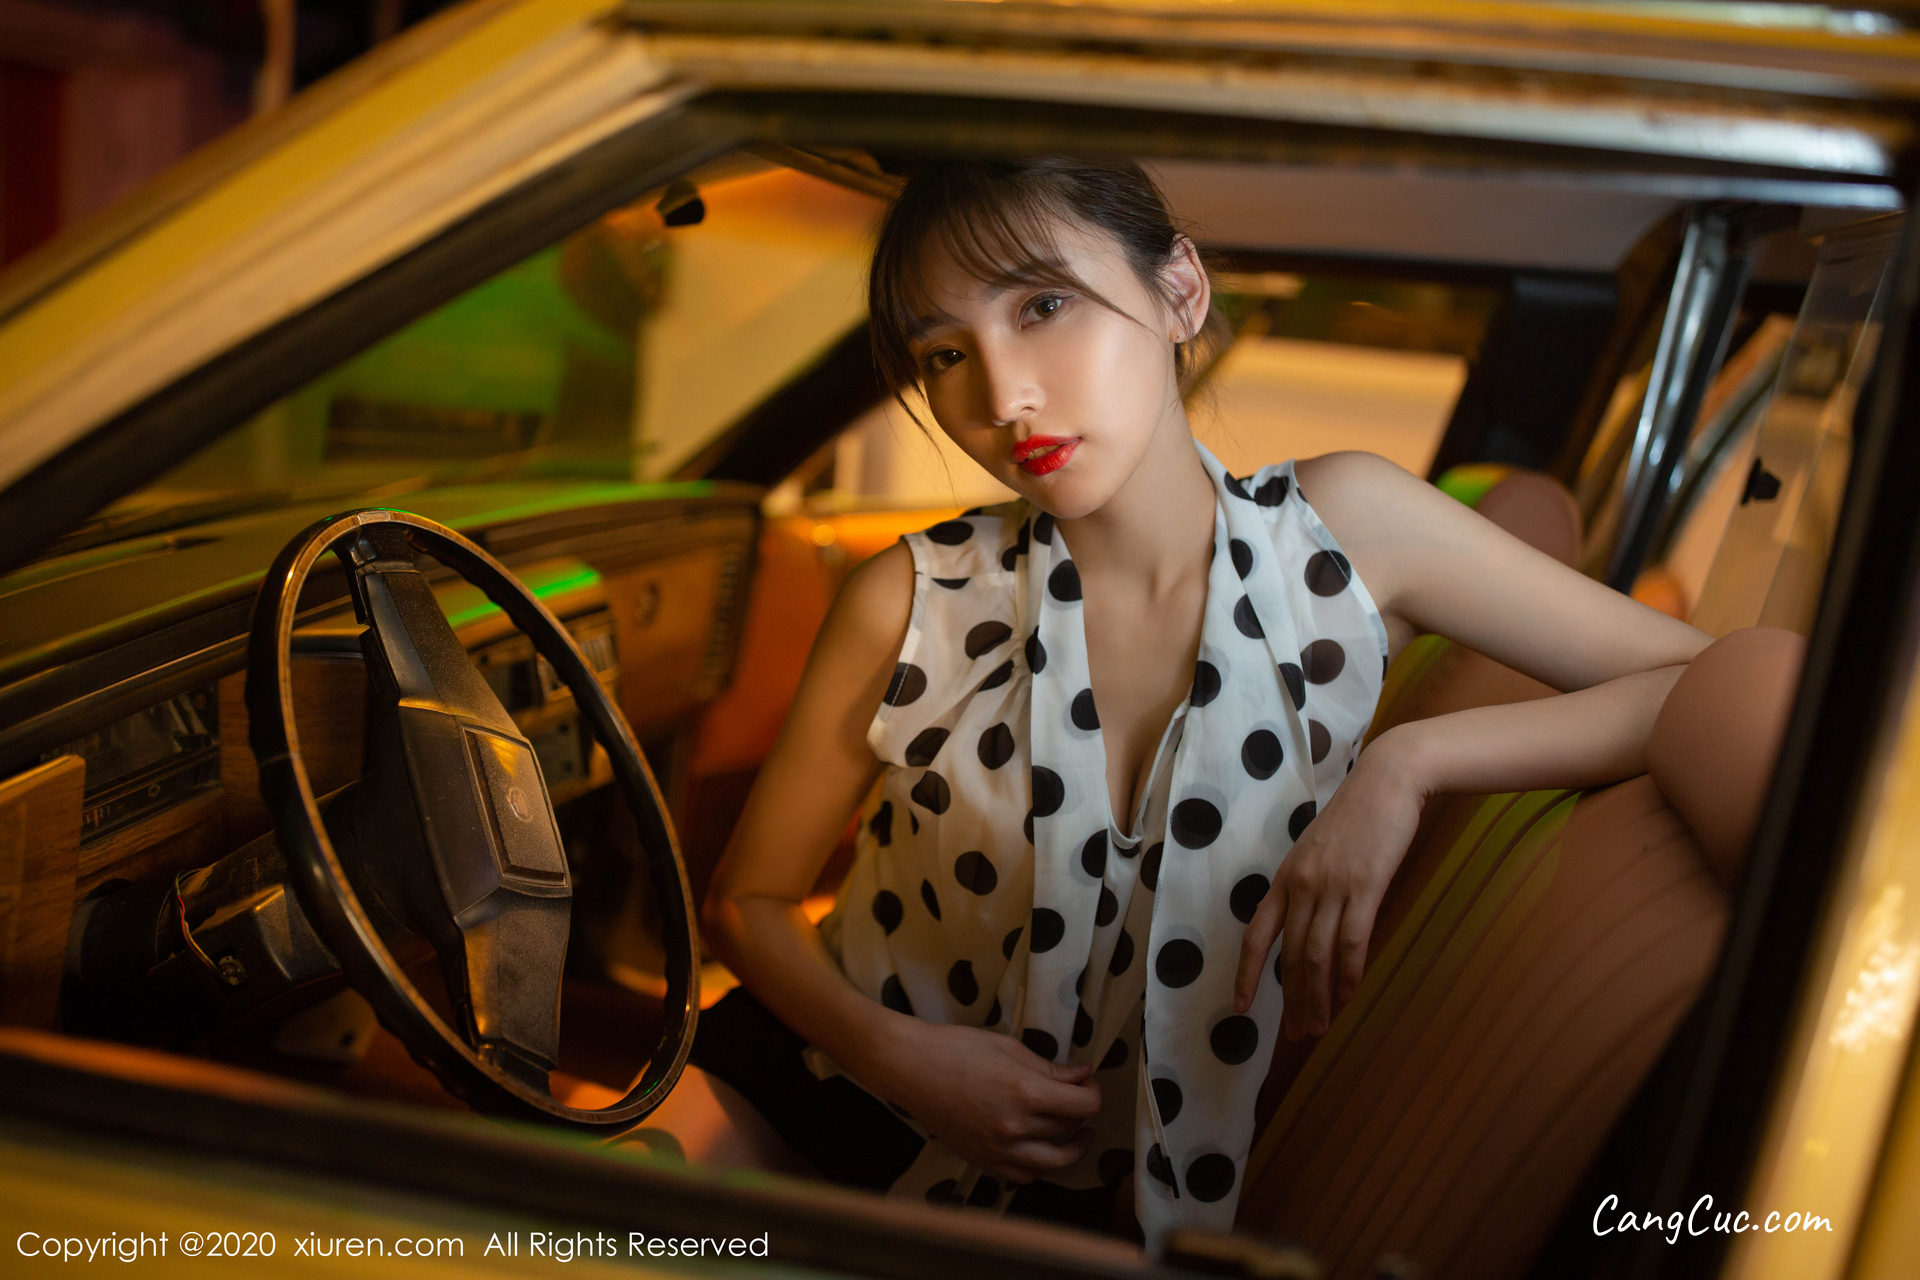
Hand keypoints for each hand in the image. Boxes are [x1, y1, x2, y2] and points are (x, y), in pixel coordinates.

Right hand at [866, 1018, 1102, 1183]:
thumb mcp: (1009, 1047)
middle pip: (1068, 1129)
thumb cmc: (957, 1048)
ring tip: (1074, 1134)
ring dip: (1070, 1149)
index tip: (1088, 1083)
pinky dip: (1038, 1166)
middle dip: (1081, 1112)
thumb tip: (1081, 1076)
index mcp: (1025, 1093)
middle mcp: (1015, 1128)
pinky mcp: (981, 1160)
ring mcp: (997, 1150)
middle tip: (1078, 1097)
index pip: (1083, 1106)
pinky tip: (1040, 1150)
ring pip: (1052, 1163)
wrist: (910, 1067)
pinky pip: (1021, 1176)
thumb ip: (1049, 1067)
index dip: (1094, 1093)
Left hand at [1234, 730, 1426, 1038]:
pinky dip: (1349, 975)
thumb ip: (1310, 886)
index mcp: (1285, 878)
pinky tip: (1349, 997)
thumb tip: (1310, 924)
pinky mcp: (1364, 888)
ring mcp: (1332, 887)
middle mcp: (1301, 886)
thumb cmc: (1357, 816)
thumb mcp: (1319, 851)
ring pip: (1318, 956)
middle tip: (1296, 1035)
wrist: (1387, 781)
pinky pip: (1352, 942)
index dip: (1246, 974)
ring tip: (1319, 1028)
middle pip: (1290, 956)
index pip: (1257, 935)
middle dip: (1291, 999)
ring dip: (1318, 997)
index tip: (1240, 1007)